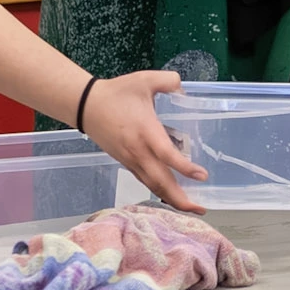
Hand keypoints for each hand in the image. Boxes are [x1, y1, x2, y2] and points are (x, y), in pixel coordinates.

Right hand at [80, 70, 210, 212]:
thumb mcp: (144, 80)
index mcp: (146, 131)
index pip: (166, 155)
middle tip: (201, 209)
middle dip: (180, 199)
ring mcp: (130, 160)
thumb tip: (184, 87)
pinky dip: (159, 190)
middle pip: (160, 181)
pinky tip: (171, 194)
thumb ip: (168, 80)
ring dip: (171, 199)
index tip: (202, 175)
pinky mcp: (125, 162)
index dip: (184, 167)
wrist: (87, 105)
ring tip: (190, 207)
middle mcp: (138, 151)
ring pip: (152, 185)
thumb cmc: (117, 93)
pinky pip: (144, 180)